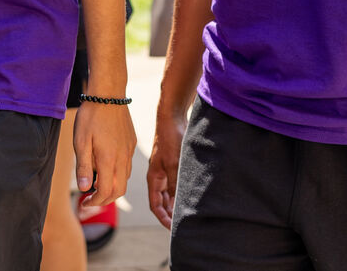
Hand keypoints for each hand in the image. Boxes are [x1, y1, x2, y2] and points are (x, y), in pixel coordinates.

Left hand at [73, 101, 135, 206]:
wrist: (108, 93)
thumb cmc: (91, 116)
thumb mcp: (80, 141)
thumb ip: (83, 166)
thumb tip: (84, 188)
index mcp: (109, 159)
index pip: (105, 192)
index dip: (95, 202)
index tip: (84, 203)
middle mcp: (122, 158)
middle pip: (119, 190)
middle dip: (105, 199)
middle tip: (91, 199)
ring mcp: (129, 150)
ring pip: (125, 178)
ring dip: (112, 186)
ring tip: (97, 182)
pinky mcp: (132, 142)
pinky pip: (127, 164)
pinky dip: (118, 173)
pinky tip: (106, 164)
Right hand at [147, 108, 187, 228]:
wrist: (172, 118)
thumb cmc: (170, 139)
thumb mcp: (174, 164)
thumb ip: (175, 184)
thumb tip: (179, 203)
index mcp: (154, 178)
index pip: (155, 205)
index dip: (163, 218)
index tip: (173, 228)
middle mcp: (158, 176)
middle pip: (162, 201)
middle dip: (170, 213)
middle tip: (184, 223)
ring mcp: (166, 170)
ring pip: (170, 192)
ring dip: (177, 202)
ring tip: (189, 212)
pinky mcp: (174, 163)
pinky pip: (176, 183)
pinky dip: (182, 191)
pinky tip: (192, 194)